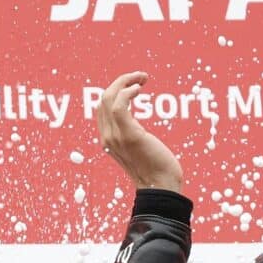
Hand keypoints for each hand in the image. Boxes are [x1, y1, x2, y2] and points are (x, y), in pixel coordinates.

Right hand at [97, 71, 182, 192]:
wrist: (161, 186)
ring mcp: (116, 136)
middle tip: (141, 77)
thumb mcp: (138, 148)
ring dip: (125, 82)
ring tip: (142, 78)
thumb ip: (131, 134)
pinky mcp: (129, 135)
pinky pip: (119, 105)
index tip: (135, 85)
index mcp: (107, 139)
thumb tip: (134, 122)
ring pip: (108, 98)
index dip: (116, 91)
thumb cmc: (155, 168)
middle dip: (120, 81)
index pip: (102, 108)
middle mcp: (107, 137)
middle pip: (102, 99)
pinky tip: (139, 88)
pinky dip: (127, 91)